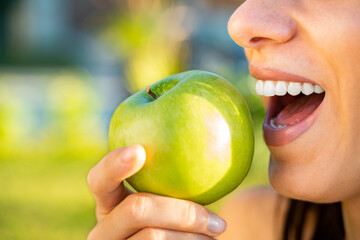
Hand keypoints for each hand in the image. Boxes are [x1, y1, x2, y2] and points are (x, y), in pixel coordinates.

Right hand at [87, 145, 226, 239]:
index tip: (139, 150)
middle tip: (219, 222)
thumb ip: (173, 175)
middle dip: (183, 213)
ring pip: (154, 236)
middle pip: (136, 209)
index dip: (114, 164)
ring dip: (194, 236)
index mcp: (109, 203)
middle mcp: (104, 229)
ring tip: (217, 234)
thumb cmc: (176, 219)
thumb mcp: (169, 198)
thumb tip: (218, 132)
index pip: (100, 179)